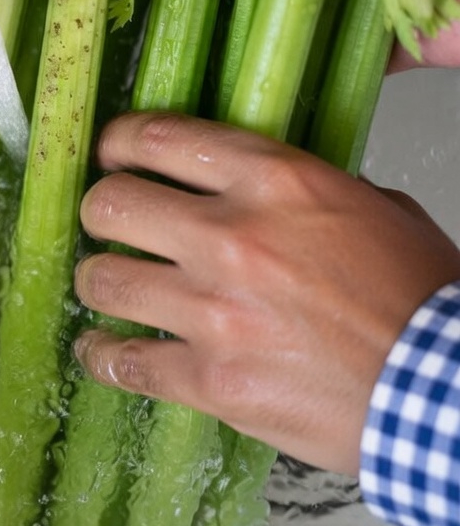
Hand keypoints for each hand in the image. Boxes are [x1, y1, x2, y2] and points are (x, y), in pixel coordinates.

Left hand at [73, 112, 459, 474]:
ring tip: (108, 285)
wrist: (444, 388)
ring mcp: (214, 311)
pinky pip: (122, 362)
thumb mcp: (374, 208)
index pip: (157, 138)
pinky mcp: (211, 379)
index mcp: (274, 180)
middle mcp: (231, 236)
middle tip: (110, 224)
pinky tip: (102, 349)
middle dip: (102, 212)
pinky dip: (102, 356)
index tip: (110, 154)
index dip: (117, 142)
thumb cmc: (420, 300)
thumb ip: (303, 189)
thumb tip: (259, 191)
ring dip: (99, 282)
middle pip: (111, 204)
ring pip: (102, 280)